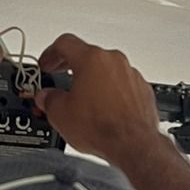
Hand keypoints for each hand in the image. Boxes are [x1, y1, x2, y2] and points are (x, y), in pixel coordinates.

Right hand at [37, 34, 162, 162]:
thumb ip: (49, 99)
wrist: (133, 145)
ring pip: (106, 70)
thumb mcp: (60, 114)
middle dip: (71, 67)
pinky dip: (110, 93)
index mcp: (91, 59)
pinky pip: (122, 85)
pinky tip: (102, 110)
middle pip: (88, 55)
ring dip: (92, 81)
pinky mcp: (142, 90)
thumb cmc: (102, 127)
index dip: (50, 53)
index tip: (47, 63)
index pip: (65, 43)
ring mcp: (130, 74)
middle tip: (60, 79)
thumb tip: (47, 97)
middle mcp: (114, 61)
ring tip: (82, 101)